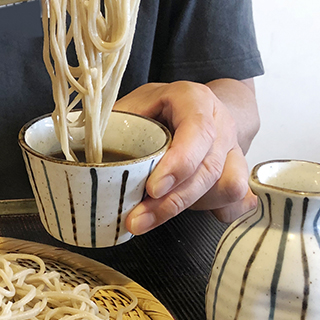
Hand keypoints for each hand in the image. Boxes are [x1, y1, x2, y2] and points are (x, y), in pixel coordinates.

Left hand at [113, 79, 259, 233]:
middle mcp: (221, 124)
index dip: (178, 164)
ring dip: (188, 208)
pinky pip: (239, 200)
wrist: (195, 109)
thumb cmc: (159, 108)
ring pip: (227, 187)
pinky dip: (216, 211)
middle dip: (172, 201)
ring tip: (151, 217)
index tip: (152, 189)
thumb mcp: (133, 104)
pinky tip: (185, 212)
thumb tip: (79, 142)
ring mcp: (234, 149)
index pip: (197, 132)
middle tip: (138, 219)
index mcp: (194, 100)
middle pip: (208, 169)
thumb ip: (114, 121)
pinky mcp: (238, 171)